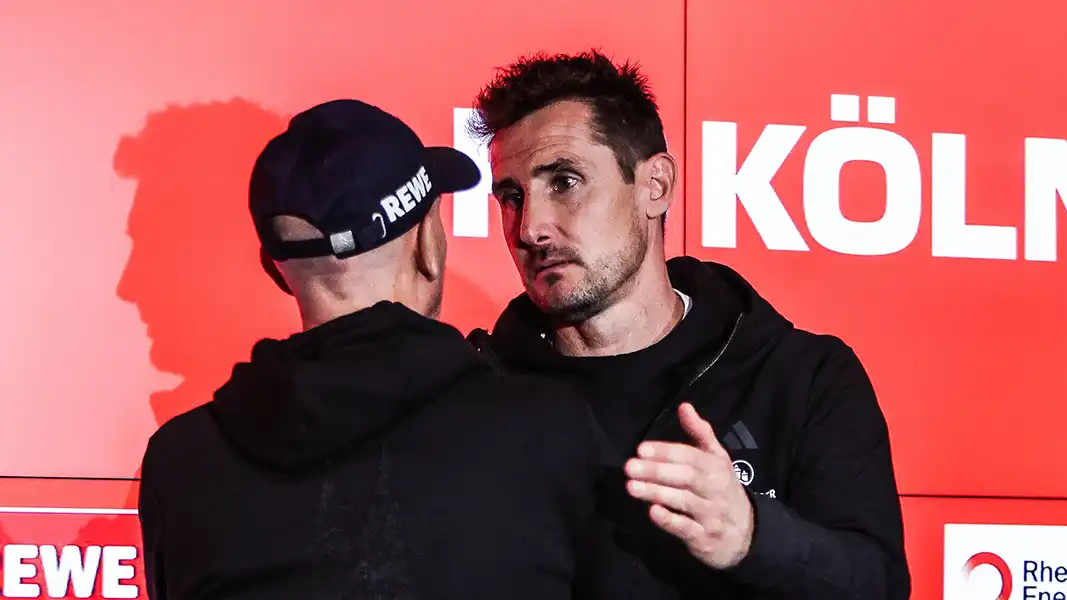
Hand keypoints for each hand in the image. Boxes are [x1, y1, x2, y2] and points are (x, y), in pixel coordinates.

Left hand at [624, 403, 754, 568]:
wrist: (746, 534)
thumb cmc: (722, 489)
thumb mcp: (717, 459)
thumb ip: (700, 433)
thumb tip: (684, 406)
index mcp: (717, 467)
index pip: (690, 456)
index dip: (666, 452)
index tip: (641, 448)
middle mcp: (716, 489)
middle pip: (686, 477)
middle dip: (657, 471)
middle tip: (629, 467)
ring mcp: (711, 515)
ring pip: (684, 502)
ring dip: (657, 493)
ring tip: (631, 487)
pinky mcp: (704, 538)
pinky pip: (687, 529)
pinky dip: (670, 521)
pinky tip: (652, 512)